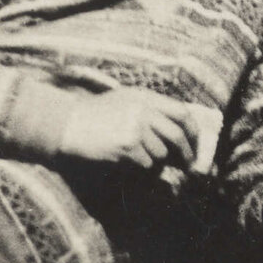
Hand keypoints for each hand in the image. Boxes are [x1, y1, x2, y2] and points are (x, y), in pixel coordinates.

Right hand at [56, 86, 210, 175]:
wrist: (66, 124)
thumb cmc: (96, 115)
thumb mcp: (126, 101)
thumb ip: (152, 109)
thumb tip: (181, 132)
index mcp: (146, 97)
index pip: (182, 112)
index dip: (193, 130)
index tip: (196, 143)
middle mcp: (144, 110)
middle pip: (177, 135)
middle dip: (186, 153)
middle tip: (188, 165)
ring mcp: (136, 127)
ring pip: (160, 153)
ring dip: (153, 160)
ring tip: (136, 155)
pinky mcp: (128, 145)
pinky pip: (145, 163)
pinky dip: (139, 165)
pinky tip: (124, 159)